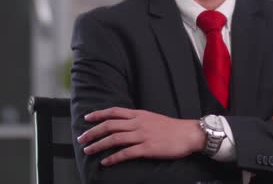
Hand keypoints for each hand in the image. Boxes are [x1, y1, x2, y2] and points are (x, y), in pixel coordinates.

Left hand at [77, 107, 204, 165]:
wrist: (189, 134)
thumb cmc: (172, 127)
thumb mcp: (153, 118)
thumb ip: (138, 120)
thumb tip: (124, 124)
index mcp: (140, 114)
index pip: (114, 112)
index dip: (98, 114)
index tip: (87, 118)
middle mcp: (138, 123)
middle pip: (110, 125)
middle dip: (93, 132)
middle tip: (82, 139)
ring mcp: (142, 135)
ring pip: (114, 139)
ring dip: (98, 145)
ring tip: (88, 151)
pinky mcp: (147, 148)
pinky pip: (125, 153)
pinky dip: (113, 158)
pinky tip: (105, 162)